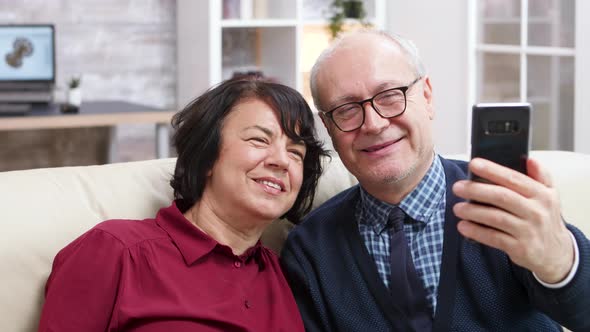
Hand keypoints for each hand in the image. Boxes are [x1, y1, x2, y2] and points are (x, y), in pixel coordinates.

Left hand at [452, 158, 573, 283]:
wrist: (557, 253)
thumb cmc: (545, 218)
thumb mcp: (549, 196)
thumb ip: (540, 176)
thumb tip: (530, 159)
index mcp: (542, 194)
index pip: (514, 178)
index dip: (493, 170)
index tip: (473, 164)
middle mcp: (537, 212)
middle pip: (502, 197)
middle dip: (477, 190)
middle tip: (458, 187)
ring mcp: (529, 231)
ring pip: (496, 218)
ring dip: (473, 212)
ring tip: (457, 208)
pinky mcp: (521, 248)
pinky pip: (494, 238)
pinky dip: (476, 232)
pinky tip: (463, 226)